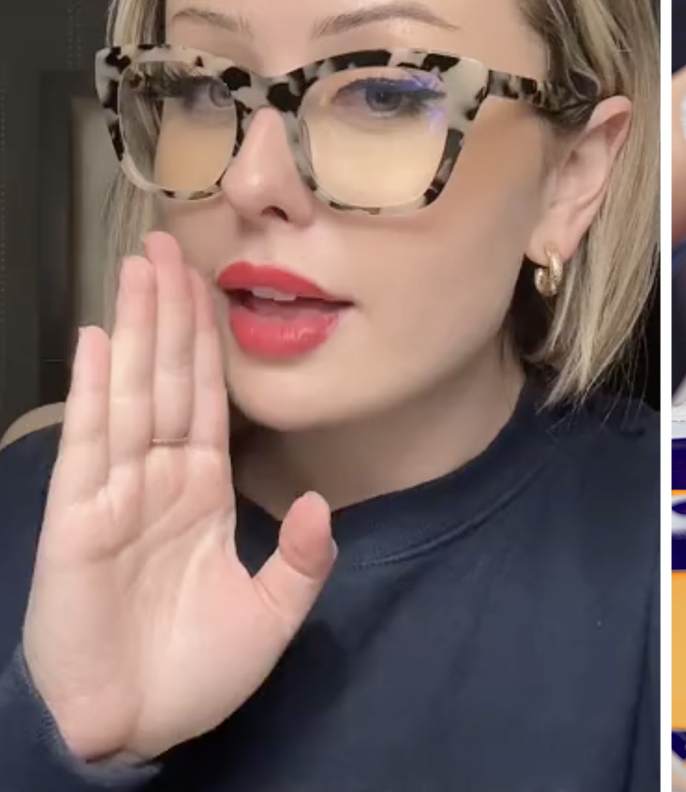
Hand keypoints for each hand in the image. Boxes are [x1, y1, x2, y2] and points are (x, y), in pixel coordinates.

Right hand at [20, 232, 335, 763]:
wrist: (136, 729)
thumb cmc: (194, 676)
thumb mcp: (273, 614)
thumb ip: (304, 559)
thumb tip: (320, 503)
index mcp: (201, 494)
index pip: (207, 400)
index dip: (207, 343)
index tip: (210, 284)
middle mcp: (156, 483)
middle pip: (166, 381)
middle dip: (168, 313)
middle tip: (167, 243)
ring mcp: (115, 497)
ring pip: (129, 396)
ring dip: (132, 331)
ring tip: (135, 268)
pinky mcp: (78, 522)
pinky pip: (92, 446)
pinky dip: (93, 392)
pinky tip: (94, 342)